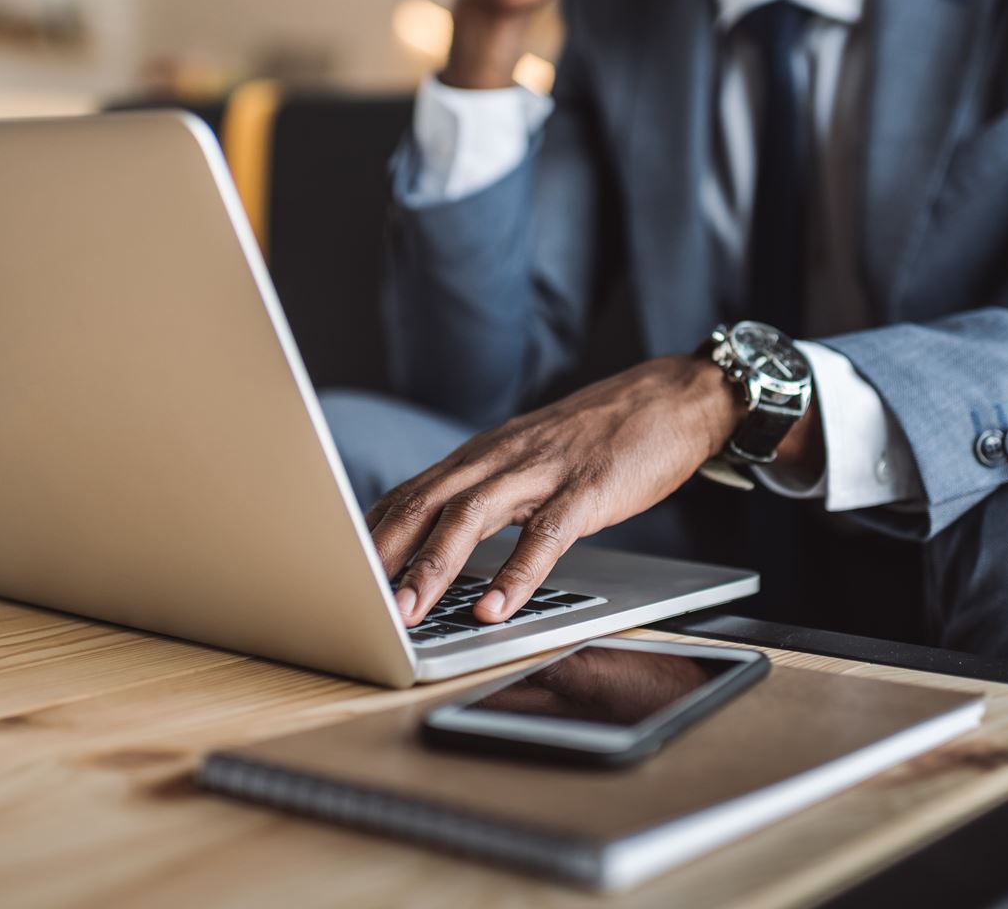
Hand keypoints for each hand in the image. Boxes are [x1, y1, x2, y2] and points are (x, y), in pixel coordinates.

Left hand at [367, 356, 741, 627]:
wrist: (674, 396)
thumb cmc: (599, 436)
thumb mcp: (528, 458)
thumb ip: (484, 491)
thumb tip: (435, 536)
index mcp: (482, 455)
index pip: (410, 493)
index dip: (369, 533)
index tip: (333, 572)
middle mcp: (500, 458)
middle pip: (426, 504)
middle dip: (383, 554)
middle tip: (351, 601)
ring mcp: (543, 471)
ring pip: (472, 517)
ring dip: (434, 567)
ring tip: (408, 612)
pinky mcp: (589, 488)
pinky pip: (546, 535)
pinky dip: (517, 574)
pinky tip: (497, 608)